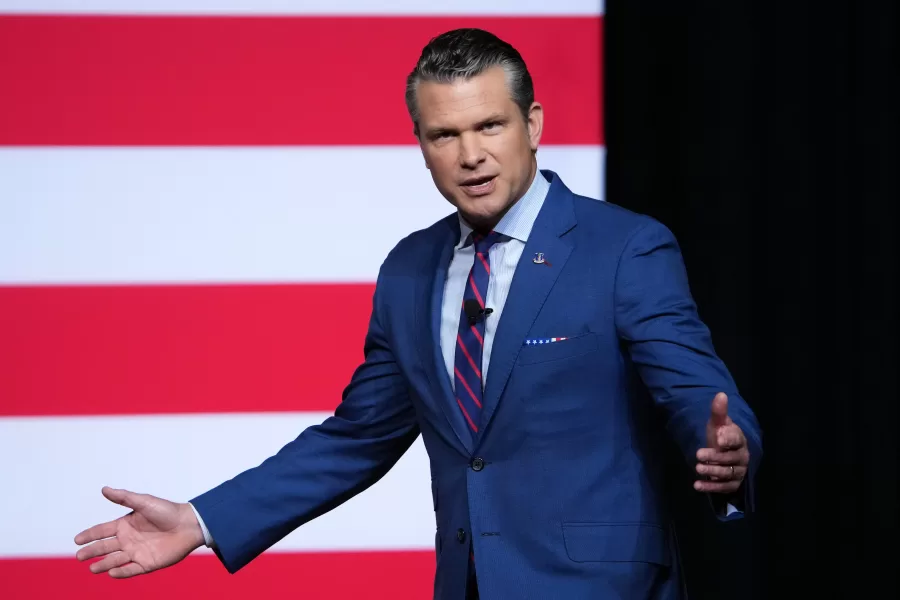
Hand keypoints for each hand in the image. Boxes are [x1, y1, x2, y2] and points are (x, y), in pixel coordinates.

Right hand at [74, 486, 204, 577]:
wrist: (189, 525)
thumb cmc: (167, 511)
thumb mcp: (143, 502)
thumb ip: (123, 497)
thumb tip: (104, 489)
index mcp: (125, 524)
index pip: (102, 531)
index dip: (89, 535)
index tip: (76, 539)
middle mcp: (128, 539)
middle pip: (105, 547)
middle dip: (91, 551)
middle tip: (79, 556)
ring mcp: (137, 552)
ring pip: (115, 560)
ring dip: (103, 565)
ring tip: (92, 569)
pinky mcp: (147, 563)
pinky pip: (131, 570)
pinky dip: (121, 572)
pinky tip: (112, 573)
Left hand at [694, 392, 748, 493]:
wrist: (722, 455)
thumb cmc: (720, 437)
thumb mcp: (717, 424)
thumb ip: (718, 412)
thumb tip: (720, 394)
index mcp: (739, 440)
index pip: (736, 439)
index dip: (728, 439)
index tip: (718, 438)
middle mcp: (742, 457)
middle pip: (730, 458)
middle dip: (715, 457)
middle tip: (698, 455)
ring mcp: (738, 472)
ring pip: (727, 473)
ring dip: (712, 472)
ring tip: (697, 468)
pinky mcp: (732, 484)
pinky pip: (723, 487)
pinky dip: (710, 487)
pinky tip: (697, 485)